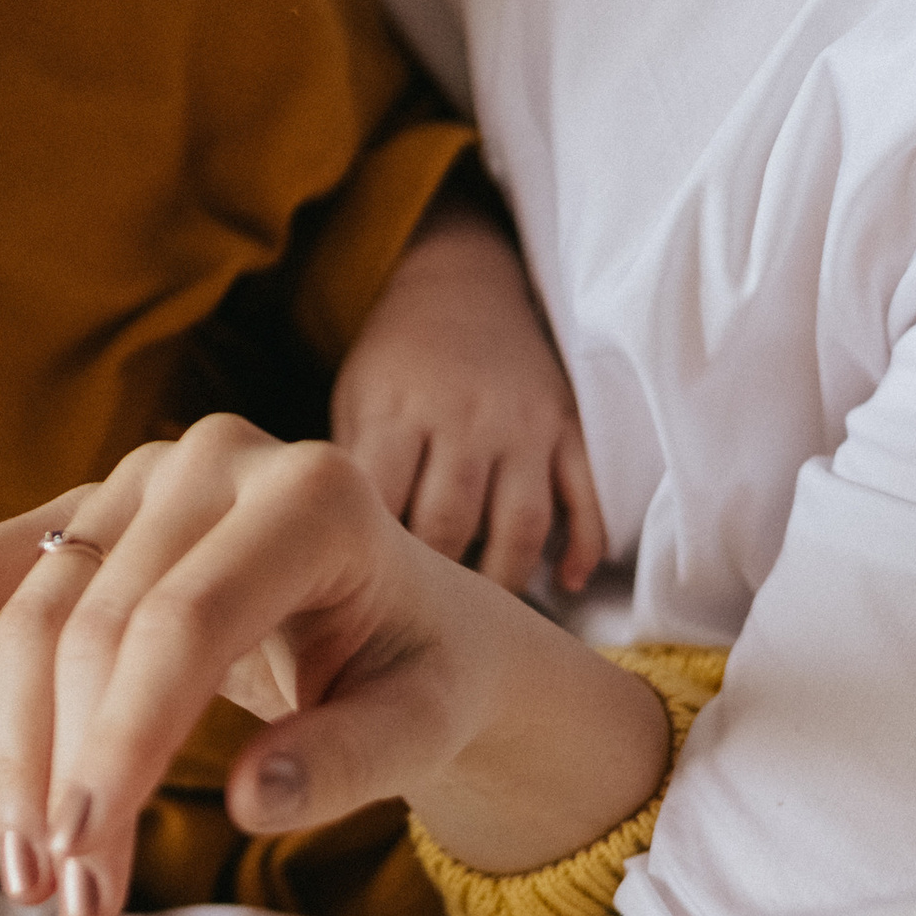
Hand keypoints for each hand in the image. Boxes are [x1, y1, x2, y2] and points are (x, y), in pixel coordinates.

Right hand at [0, 414, 667, 915]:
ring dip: (14, 752)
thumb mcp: (427, 724)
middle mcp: (217, 459)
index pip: (185, 622)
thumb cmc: (420, 675)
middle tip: (72, 902)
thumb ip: (352, 759)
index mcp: (315, 494)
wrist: (410, 623)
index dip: (125, 738)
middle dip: (72, 773)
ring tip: (32, 876)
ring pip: (34, 613)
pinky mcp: (88, 511)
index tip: (88, 850)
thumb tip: (253, 803)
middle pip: (100, 626)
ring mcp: (140, 477)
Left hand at [333, 203, 603, 591]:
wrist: (460, 281)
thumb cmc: (394, 362)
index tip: (361, 606)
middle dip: (435, 585)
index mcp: (396, 411)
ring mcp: (522, 423)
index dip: (372, 561)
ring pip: (520, 523)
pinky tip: (565, 584)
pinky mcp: (568, 425)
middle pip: (450, 523)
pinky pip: (585, 495)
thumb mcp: (355, 399)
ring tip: (487, 618)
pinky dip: (582, 546)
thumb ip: (355, 473)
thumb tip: (330, 559)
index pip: (383, 504)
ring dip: (505, 580)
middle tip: (420, 634)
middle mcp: (463, 418)